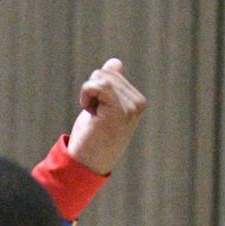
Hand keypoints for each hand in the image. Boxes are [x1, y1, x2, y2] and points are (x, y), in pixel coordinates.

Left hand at [66, 58, 146, 174]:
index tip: (98, 111)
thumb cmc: (93, 137)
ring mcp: (131, 107)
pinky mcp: (119, 111)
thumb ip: (111, 85)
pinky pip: (97, 85)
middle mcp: (138, 103)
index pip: (112, 72)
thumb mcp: (102, 107)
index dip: (96, 89)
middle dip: (92, 91)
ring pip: (101, 77)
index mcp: (137, 101)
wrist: (87, 163)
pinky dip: (86, 95)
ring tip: (94, 115)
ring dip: (88, 95)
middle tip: (94, 115)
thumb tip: (115, 62)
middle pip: (106, 72)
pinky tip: (91, 113)